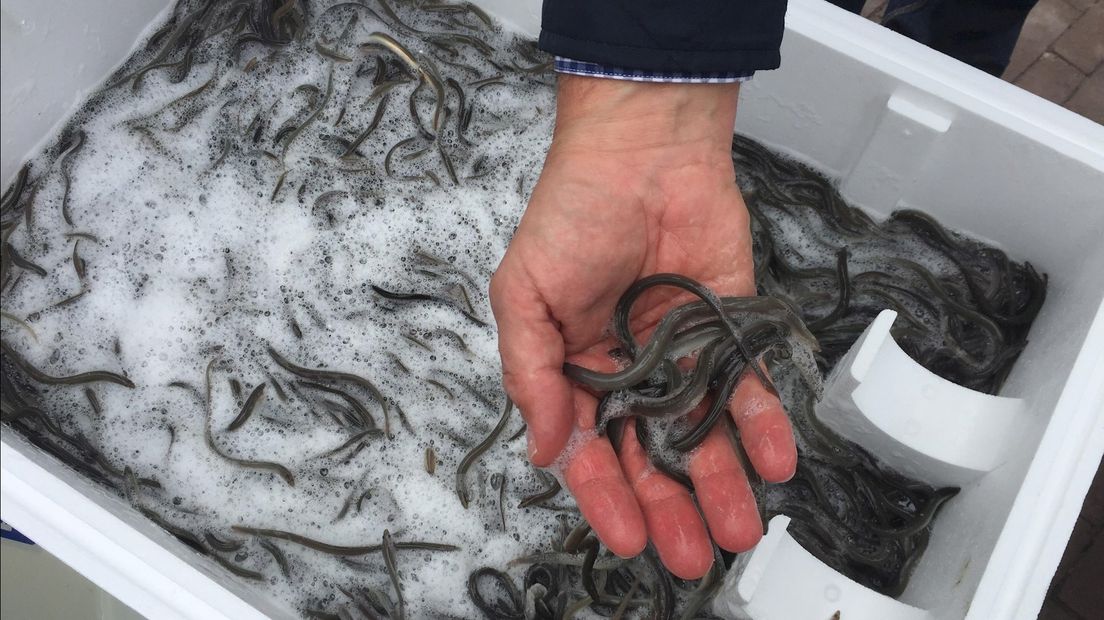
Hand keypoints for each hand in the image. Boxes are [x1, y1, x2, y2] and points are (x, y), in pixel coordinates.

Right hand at [489, 76, 796, 578]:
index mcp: (574, 368)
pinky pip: (748, 385)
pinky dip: (763, 422)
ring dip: (722, 482)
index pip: (592, 450)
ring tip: (742, 528)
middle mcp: (630, 370)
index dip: (607, 497)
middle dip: (672, 507)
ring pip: (704, 431)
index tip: (629, 539)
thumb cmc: (572, 212)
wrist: (643, 149)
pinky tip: (774, 459)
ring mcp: (682, 353)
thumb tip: (546, 447)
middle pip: (652, 453)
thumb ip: (531, 372)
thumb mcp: (524, 292)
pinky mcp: (730, 328)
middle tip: (694, 553)